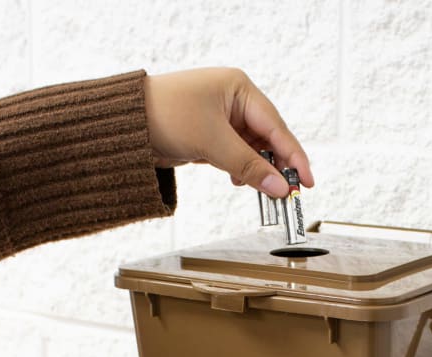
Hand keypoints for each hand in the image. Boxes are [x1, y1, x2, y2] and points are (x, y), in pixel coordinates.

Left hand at [143, 68, 313, 197]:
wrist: (124, 125)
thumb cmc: (165, 115)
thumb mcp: (212, 142)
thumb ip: (249, 167)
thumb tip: (279, 188)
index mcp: (239, 89)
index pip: (277, 127)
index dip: (294, 156)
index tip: (306, 181)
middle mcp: (234, 101)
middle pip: (268, 139)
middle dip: (277, 166)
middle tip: (288, 192)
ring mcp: (223, 120)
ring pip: (253, 151)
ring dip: (258, 171)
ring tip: (262, 189)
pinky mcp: (211, 137)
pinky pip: (237, 156)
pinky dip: (241, 171)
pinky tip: (238, 181)